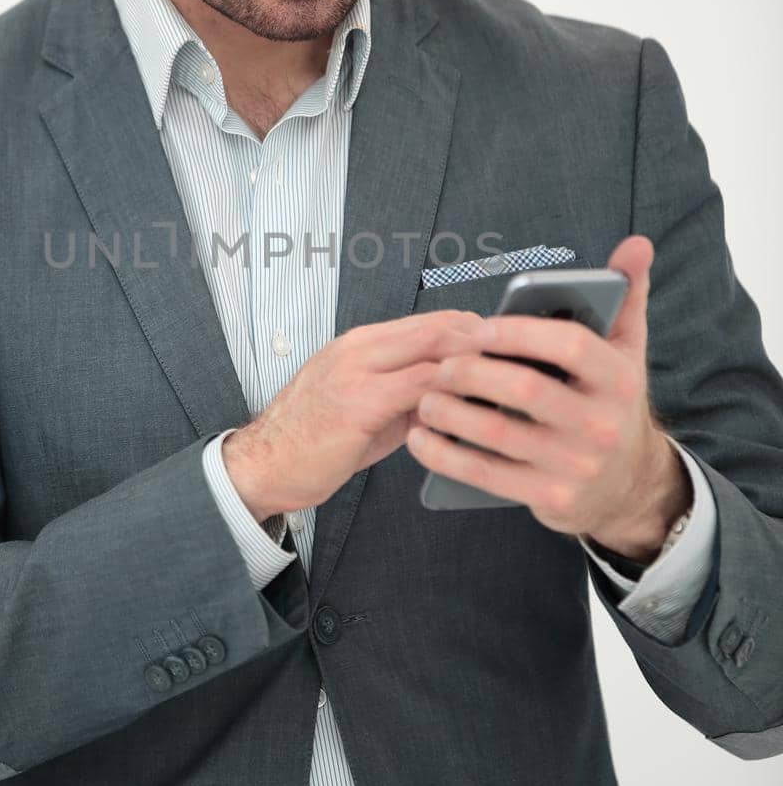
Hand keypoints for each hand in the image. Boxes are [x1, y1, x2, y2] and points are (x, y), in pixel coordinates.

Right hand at [223, 308, 486, 519]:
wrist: (263, 464)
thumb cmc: (311, 439)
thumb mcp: (363, 406)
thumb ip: (406, 395)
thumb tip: (451, 397)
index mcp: (361, 344)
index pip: (432, 321)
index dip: (474, 331)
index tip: (506, 349)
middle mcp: (360, 348)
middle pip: (439, 326)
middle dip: (485, 343)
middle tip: (522, 364)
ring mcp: (358, 371)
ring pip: (434, 351)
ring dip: (476, 368)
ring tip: (509, 387)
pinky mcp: (359, 403)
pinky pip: (421, 389)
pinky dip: (454, 396)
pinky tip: (475, 411)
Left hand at [406, 236, 686, 549]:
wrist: (627, 485)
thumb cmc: (611, 402)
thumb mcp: (627, 350)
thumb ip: (627, 294)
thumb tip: (636, 243)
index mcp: (619, 378)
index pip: (570, 346)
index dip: (518, 333)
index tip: (478, 328)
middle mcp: (602, 423)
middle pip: (526, 390)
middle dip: (473, 373)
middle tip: (442, 364)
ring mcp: (576, 465)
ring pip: (499, 433)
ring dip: (451, 413)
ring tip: (425, 396)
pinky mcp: (551, 497)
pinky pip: (487, 474)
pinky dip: (446, 456)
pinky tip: (421, 438)